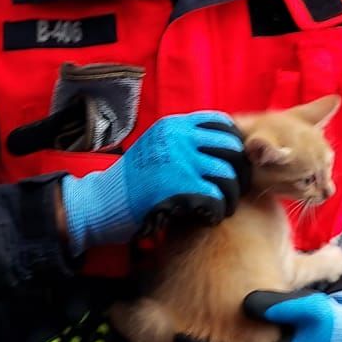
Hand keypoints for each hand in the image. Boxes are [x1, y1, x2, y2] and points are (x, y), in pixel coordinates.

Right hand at [57, 112, 245, 250]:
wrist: (102, 202)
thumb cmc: (131, 181)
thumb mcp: (155, 147)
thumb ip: (183, 142)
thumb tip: (225, 146)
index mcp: (174, 125)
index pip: (222, 124)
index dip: (234, 145)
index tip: (232, 164)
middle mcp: (179, 137)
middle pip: (231, 149)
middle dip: (239, 172)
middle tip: (233, 190)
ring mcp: (179, 161)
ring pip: (227, 175)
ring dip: (230, 196)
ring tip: (223, 207)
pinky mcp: (178, 188)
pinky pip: (216, 199)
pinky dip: (217, 212)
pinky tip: (208, 217)